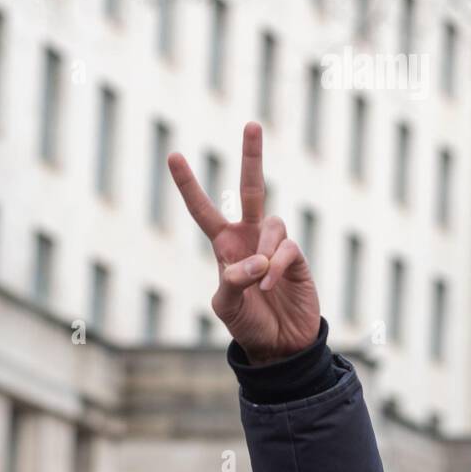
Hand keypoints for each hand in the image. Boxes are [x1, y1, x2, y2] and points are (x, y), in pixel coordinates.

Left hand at [168, 122, 319, 363]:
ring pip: (271, 223)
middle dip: (252, 156)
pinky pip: (286, 248)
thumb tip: (252, 262)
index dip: (188, 185)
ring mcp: (275, 245)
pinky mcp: (297, 257)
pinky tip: (270, 286)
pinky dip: (276, 266)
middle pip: (252, 188)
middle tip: (251, 124)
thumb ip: (231, 283)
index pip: (203, 211)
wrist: (281, 346)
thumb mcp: (226, 308)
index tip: (173, 156)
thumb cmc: (249, 325)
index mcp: (224, 246)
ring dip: (263, 252)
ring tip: (260, 282)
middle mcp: (250, 238)